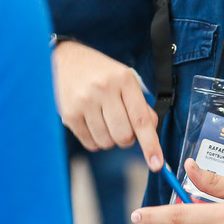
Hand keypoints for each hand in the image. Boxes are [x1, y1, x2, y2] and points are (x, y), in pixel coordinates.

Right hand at [51, 40, 161, 169]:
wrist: (66, 60)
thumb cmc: (101, 73)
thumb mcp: (126, 79)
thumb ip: (141, 106)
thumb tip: (150, 133)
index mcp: (124, 80)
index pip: (141, 119)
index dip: (151, 145)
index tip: (157, 164)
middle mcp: (104, 90)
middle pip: (124, 136)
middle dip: (127, 138)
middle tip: (122, 124)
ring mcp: (84, 102)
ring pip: (107, 142)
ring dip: (110, 139)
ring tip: (104, 120)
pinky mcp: (69, 114)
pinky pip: (90, 144)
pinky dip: (96, 140)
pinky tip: (92, 123)